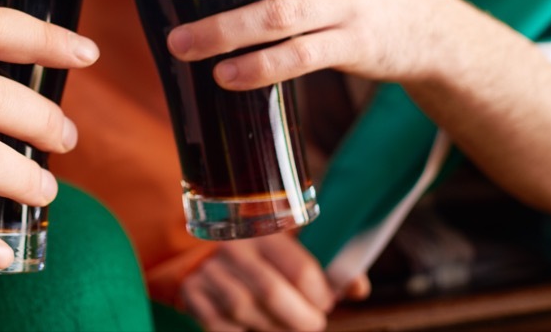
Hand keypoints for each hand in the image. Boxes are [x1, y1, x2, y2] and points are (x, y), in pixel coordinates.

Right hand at [182, 235, 370, 331]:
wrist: (207, 254)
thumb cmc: (266, 257)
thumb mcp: (295, 249)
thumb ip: (329, 267)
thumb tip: (359, 288)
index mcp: (264, 228)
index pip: (299, 268)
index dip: (320, 296)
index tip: (325, 303)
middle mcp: (233, 246)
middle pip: (271, 294)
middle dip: (301, 320)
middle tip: (312, 324)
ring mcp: (208, 269)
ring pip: (245, 311)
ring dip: (273, 328)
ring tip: (285, 327)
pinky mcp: (191, 292)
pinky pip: (220, 326)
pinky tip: (255, 326)